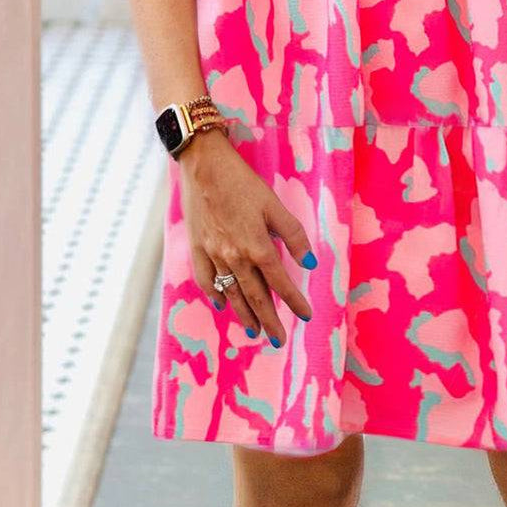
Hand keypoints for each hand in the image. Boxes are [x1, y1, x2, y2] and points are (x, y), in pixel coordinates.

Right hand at [179, 131, 316, 343]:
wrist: (203, 167)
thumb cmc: (242, 182)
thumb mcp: (273, 204)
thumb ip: (292, 234)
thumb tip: (310, 263)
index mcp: (256, 246)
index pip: (279, 282)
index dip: (294, 300)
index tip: (305, 315)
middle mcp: (234, 256)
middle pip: (254, 295)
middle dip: (268, 319)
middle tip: (278, 339)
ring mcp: (212, 254)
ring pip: (230, 292)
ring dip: (243, 313)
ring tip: (254, 330)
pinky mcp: (196, 247)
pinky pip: (204, 279)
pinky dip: (213, 294)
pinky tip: (221, 304)